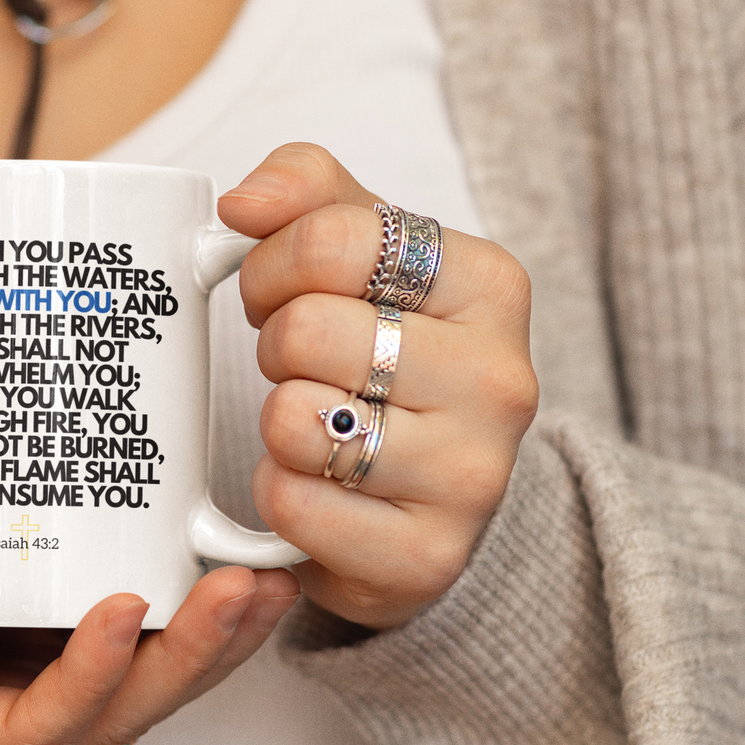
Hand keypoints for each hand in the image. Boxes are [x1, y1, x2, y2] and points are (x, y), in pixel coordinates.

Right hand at [0, 520, 297, 744]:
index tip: (125, 605)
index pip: (39, 727)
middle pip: (120, 711)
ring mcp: (30, 670)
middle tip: (244, 588)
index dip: (92, 677)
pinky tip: (231, 553)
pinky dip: (186, 600)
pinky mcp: (40, 619)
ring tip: (271, 577)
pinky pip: (130, 626)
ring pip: (143, 678)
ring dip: (212, 637)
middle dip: (191, 657)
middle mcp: (3, 717)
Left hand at [220, 143, 537, 630]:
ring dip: (277, 422)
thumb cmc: (385, 350)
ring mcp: (473, 476)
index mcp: (489, 284)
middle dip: (273, 345)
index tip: (278, 290)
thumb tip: (244, 202)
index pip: (330, 240)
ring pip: (294, 420)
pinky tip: (318, 488)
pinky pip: (291, 505)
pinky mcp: (427, 557)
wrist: (430, 492)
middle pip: (305, 329)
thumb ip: (303, 186)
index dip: (271, 264)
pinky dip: (279, 494)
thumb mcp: (359, 248)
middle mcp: (500, 380)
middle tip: (299, 365)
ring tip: (316, 423)